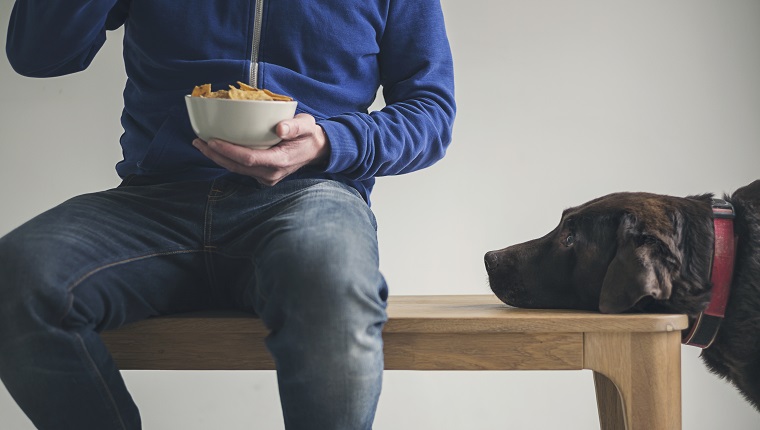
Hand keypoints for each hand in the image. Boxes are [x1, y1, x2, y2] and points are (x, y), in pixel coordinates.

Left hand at [192, 113, 329, 185]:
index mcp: (280, 161)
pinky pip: (241, 169)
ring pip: (236, 169)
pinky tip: (216, 149)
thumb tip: (281, 128)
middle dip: (215, 155)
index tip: (212, 140)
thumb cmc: (309, 135)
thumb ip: (295, 126)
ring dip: (217, 158)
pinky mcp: (263, 175)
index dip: (229, 151)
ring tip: (201, 144)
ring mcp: (267, 177)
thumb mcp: (307, 125)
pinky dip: (227, 159)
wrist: (316, 150)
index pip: (249, 159)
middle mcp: (271, 173)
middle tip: (198, 141)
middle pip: (237, 166)